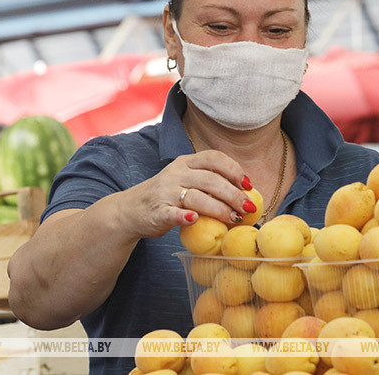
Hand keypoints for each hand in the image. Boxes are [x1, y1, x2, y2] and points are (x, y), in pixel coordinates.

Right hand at [117, 150, 254, 238]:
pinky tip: (195, 220)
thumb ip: (209, 182)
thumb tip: (245, 194)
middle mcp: (176, 173)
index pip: (213, 158)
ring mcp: (165, 192)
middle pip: (210, 180)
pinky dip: (183, 217)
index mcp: (185, 162)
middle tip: (248, 208)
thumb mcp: (186, 179)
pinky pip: (171, 213)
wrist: (131, 209)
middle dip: (233, 194)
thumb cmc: (168, 195)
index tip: (248, 184)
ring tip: (234, 218)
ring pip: (195, 197)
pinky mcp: (156, 212)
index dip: (233, 169)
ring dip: (218, 208)